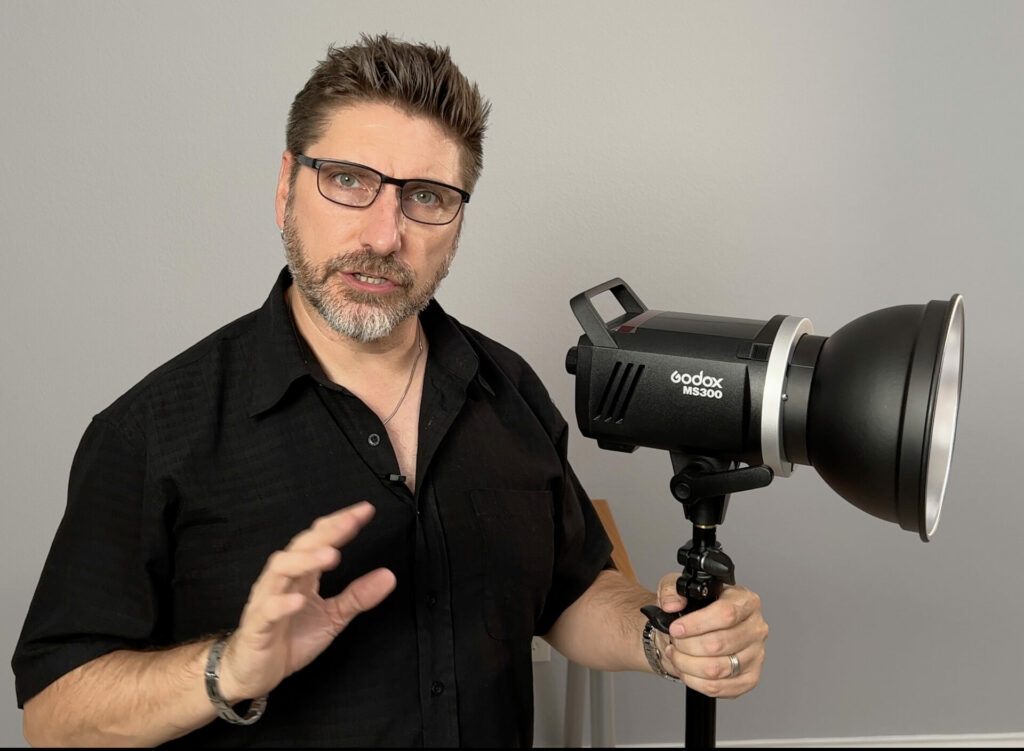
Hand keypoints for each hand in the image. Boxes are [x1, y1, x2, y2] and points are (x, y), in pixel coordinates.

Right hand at [218, 501, 396, 701]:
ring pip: (280, 570)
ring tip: (331, 555)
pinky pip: (267, 610)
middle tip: (352, 523)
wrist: (254, 672)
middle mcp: (282, 579)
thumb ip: (357, 596)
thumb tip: (389, 576)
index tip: (366, 510)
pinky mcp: (257, 626)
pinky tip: (300, 600)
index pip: (319, 539)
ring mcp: (267, 600)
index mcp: (301, 573)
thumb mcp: (332, 617)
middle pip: (301, 546)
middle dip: (326, 533)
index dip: (340, 523)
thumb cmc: (291, 638)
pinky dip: (282, 604)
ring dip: (306, 560)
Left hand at [654, 573, 767, 697]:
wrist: (699, 629)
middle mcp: (756, 628)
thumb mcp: (679, 587)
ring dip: (687, 664)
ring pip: (717, 669)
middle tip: (674, 642)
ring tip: (676, 655)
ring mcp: (755, 655)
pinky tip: (686, 670)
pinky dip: (695, 681)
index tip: (676, 628)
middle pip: (719, 644)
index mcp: (745, 601)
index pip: (726, 614)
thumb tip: (671, 604)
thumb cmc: (695, 608)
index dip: (696, 624)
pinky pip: (719, 687)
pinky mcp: (749, 678)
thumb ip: (671, 591)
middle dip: (686, 646)